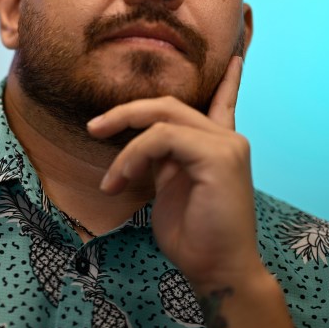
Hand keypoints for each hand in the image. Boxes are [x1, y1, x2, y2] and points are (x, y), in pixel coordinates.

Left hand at [86, 56, 261, 292]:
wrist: (217, 270)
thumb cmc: (193, 237)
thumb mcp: (170, 188)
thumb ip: (162, 160)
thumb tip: (140, 146)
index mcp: (218, 145)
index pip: (224, 102)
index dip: (228, 81)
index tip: (235, 58)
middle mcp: (226, 139)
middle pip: (168, 104)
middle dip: (126, 112)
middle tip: (93, 127)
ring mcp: (226, 144)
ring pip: (161, 117)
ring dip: (125, 145)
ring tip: (111, 179)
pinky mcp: (219, 156)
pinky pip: (162, 137)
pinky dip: (135, 155)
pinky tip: (123, 179)